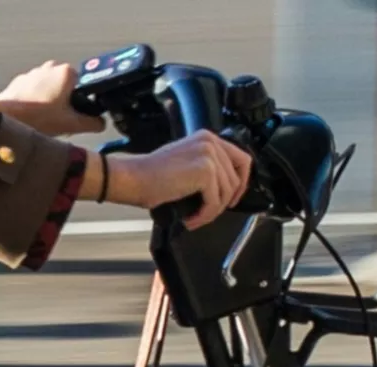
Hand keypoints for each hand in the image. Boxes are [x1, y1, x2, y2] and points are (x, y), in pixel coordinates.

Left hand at [0, 60, 105, 135]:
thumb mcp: (72, 124)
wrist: (4, 119)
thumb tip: (101, 123)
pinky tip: (32, 117)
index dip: (82, 102)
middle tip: (60, 120)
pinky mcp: (19, 81)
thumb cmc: (37, 119)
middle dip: (66, 102)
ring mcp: (33, 72)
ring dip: (50, 101)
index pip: (84, 85)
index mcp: (66, 72)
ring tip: (44, 120)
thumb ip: (93, 123)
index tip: (75, 115)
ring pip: (50, 88)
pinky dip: (36, 101)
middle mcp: (50, 67)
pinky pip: (34, 91)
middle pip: (67, 86)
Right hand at [105, 130, 252, 229]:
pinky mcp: (205, 172)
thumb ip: (207, 165)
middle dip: (225, 201)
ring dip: (211, 211)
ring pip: (226, 193)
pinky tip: (191, 219)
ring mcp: (209, 155)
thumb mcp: (186, 161)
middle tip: (209, 212)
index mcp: (208, 138)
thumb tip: (226, 187)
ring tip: (195, 217)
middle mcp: (211, 142)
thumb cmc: (153, 175)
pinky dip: (204, 216)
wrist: (135, 178)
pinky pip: (215, 202)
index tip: (231, 198)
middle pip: (236, 179)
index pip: (242, 159)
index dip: (241, 183)